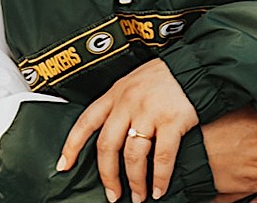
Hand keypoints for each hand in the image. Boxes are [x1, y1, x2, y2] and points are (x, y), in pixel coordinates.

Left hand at [56, 59, 199, 202]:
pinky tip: (159, 189)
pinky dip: (159, 178)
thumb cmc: (162, 78)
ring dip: (135, 182)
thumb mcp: (132, 83)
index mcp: (115, 94)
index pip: (86, 121)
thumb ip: (119, 106)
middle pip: (107, 145)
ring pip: (133, 155)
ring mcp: (149, 112)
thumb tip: (111, 139)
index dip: (72, 145)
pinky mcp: (172, 120)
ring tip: (139, 196)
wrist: (193, 67)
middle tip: (112, 194)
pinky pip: (162, 157)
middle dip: (107, 175)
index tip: (63, 165)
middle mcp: (128, 103)